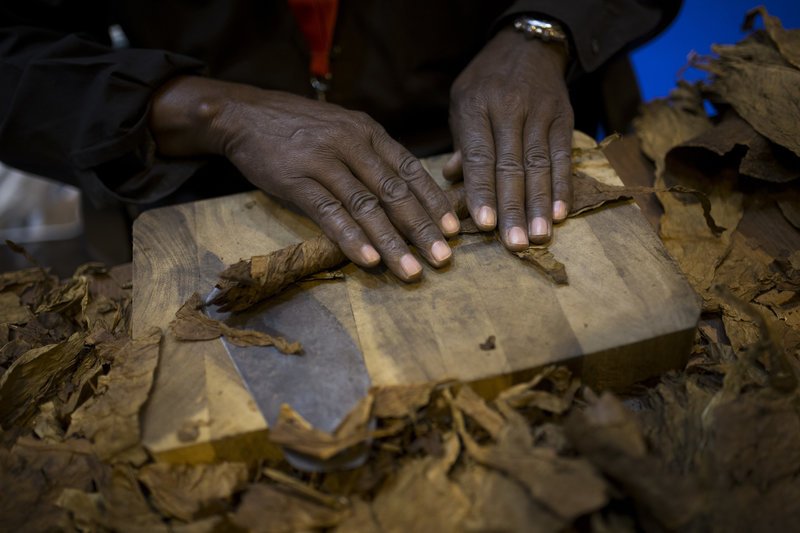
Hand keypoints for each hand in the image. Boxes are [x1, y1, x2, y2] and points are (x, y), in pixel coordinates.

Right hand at [149, 77, 459, 281]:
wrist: (243, 114)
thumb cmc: (298, 127)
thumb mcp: (342, 128)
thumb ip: (371, 155)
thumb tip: (404, 191)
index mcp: (368, 132)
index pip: (411, 168)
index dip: (433, 201)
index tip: (453, 229)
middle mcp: (352, 144)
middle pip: (395, 191)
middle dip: (422, 228)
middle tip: (442, 258)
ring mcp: (324, 161)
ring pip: (366, 206)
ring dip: (392, 242)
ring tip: (412, 270)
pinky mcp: (296, 179)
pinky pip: (329, 212)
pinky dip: (350, 237)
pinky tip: (368, 260)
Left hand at [447, 26, 572, 248]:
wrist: (527, 45)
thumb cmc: (486, 82)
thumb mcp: (462, 102)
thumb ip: (460, 142)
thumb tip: (451, 179)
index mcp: (476, 107)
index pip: (480, 156)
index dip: (482, 191)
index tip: (485, 224)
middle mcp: (508, 108)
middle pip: (510, 166)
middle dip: (512, 208)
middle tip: (513, 243)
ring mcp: (539, 113)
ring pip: (538, 165)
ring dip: (538, 205)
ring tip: (537, 237)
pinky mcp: (563, 118)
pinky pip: (562, 156)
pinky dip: (561, 187)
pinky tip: (559, 213)